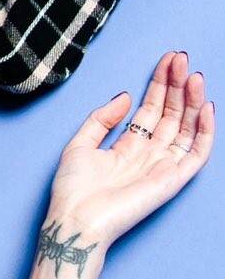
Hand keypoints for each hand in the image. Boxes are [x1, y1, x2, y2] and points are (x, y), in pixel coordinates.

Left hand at [44, 52, 212, 266]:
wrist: (75, 220)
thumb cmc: (72, 190)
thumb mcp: (78, 144)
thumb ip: (101, 119)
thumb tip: (126, 96)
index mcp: (128, 147)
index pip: (151, 109)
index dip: (160, 84)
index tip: (167, 60)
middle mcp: (148, 155)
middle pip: (170, 114)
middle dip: (177, 85)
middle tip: (181, 58)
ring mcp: (162, 167)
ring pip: (186, 128)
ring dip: (192, 101)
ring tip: (193, 75)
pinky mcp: (172, 180)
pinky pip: (196, 153)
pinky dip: (204, 131)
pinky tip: (206, 107)